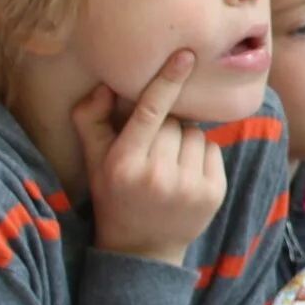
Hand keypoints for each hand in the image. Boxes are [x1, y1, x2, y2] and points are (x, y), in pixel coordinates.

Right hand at [74, 51, 224, 265]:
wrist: (142, 248)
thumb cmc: (115, 195)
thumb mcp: (94, 161)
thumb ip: (91, 120)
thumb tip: (107, 86)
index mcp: (123, 165)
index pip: (149, 113)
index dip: (167, 82)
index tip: (185, 56)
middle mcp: (156, 176)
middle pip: (174, 122)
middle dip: (166, 127)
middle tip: (153, 151)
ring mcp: (188, 187)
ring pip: (196, 134)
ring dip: (185, 141)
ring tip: (167, 165)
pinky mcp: (214, 193)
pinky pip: (213, 150)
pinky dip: (201, 156)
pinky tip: (184, 175)